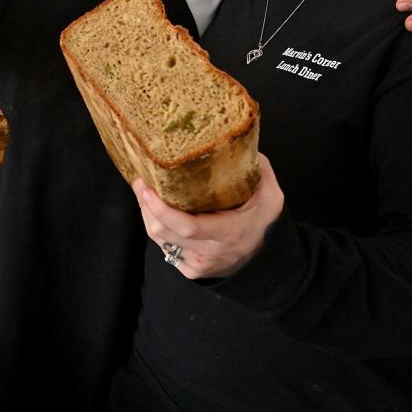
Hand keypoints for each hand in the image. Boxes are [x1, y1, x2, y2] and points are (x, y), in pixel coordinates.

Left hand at [133, 154, 283, 279]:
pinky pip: (165, 248)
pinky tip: (157, 212)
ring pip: (159, 240)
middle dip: (145, 206)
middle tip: (140, 182)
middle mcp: (210, 252)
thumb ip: (258, 169)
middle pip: (163, 232)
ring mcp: (198, 264)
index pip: (187, 227)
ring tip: (145, 192)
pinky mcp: (190, 270)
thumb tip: (237, 142)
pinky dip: (158, 228)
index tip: (147, 188)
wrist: (266, 262)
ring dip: (148, 215)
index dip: (161, 209)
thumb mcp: (270, 196)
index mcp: (228, 233)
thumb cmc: (265, 224)